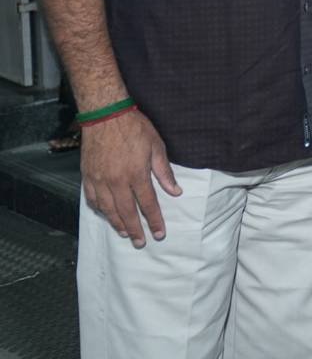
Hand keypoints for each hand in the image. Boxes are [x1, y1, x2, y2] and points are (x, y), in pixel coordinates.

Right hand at [80, 108, 180, 247]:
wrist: (105, 115)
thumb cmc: (134, 128)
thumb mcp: (156, 146)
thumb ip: (164, 171)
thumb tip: (175, 191)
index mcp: (136, 174)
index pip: (148, 204)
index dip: (154, 220)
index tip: (159, 233)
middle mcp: (116, 181)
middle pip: (126, 212)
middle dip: (135, 229)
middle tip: (141, 243)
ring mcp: (99, 180)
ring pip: (108, 209)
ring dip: (117, 223)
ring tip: (125, 233)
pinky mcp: (88, 175)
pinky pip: (92, 199)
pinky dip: (99, 210)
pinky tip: (106, 215)